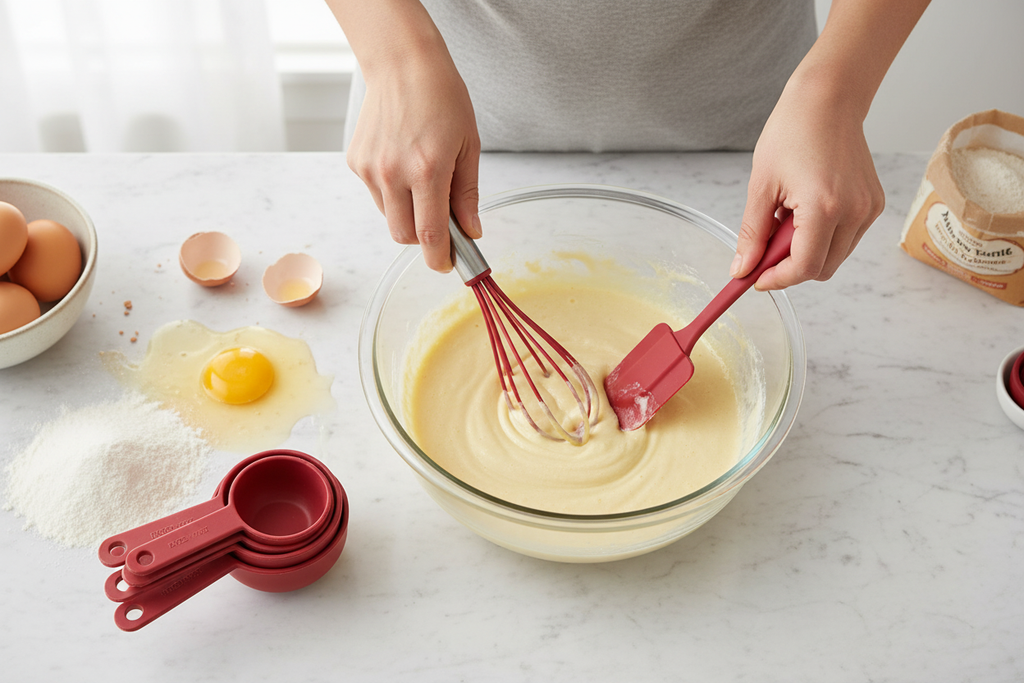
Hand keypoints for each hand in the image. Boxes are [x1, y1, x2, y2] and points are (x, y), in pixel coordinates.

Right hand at [346, 49, 480, 271]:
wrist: (402, 63)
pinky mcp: (356, 162)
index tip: (446, 265)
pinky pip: (376, 194)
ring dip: (408, 212)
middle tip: (440, 222)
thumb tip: (471, 231)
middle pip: (404, 235)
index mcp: (428, 170)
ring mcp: (371, 169)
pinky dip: (392, 191)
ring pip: (389, 217)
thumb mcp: (469, 146)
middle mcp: (394, 173)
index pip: (430, 235)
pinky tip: (402, 162)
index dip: (439, 258)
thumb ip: (467, 195)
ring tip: (422, 178)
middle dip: (423, 239)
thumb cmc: (441, 98)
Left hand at [732, 82, 884, 290]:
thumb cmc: (792, 133)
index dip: (777, 280)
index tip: (756, 279)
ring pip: (835, 257)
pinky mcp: (874, 204)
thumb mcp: (761, 186)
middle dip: (790, 267)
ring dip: (807, 252)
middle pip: (822, 269)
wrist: (828, 100)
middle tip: (766, 247)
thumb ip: (752, 234)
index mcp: (824, 208)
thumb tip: (742, 270)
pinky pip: (846, 239)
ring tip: (787, 218)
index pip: (804, 268)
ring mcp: (869, 209)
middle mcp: (854, 212)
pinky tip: (805, 211)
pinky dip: (823, 237)